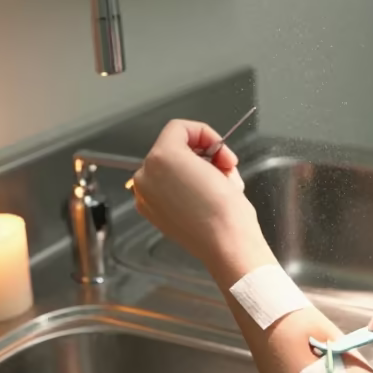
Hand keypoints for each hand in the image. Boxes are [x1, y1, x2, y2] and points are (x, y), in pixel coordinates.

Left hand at [133, 119, 258, 265]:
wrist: (226, 244)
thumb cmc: (227, 210)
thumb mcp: (221, 165)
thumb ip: (205, 152)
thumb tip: (203, 157)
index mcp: (161, 157)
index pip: (180, 129)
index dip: (206, 134)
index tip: (220, 149)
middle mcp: (146, 175)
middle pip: (172, 148)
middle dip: (201, 154)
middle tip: (224, 166)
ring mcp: (145, 195)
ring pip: (169, 168)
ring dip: (193, 170)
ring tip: (216, 186)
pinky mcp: (150, 212)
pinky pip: (164, 187)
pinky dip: (182, 187)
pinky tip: (203, 198)